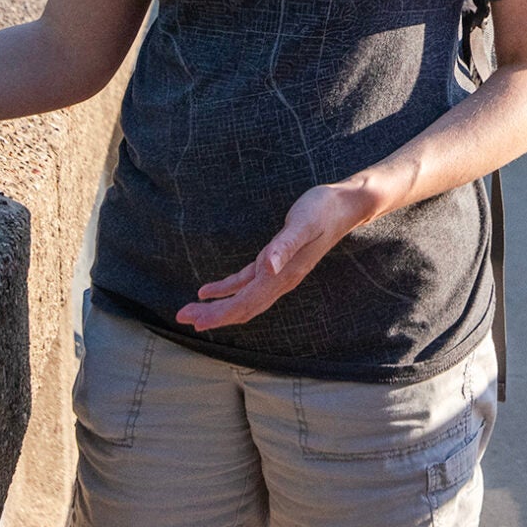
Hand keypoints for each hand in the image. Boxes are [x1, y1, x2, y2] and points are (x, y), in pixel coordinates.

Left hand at [177, 182, 379, 332]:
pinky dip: (227, 288)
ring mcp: (278, 274)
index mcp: (282, 275)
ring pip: (243, 299)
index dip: (220, 313)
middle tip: (182, 317)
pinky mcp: (276, 262)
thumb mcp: (302, 224)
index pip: (245, 303)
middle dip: (212, 315)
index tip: (195, 320)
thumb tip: (265, 267)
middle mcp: (279, 280)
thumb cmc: (322, 211)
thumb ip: (284, 246)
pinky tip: (210, 289)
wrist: (344, 206)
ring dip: (218, 306)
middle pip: (241, 307)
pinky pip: (247, 283)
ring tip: (192, 310)